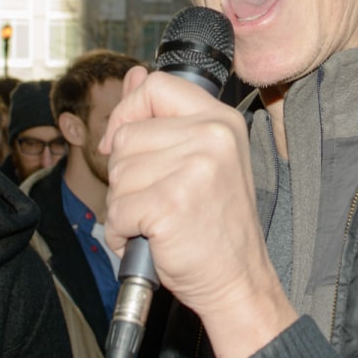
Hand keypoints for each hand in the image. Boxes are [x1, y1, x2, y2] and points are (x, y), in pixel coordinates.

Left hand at [101, 68, 296, 357]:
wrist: (238, 280)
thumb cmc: (215, 225)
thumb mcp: (200, 159)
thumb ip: (165, 118)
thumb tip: (133, 76)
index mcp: (220, 120)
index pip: (156, 86)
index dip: (128, 112)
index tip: (124, 142)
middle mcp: (211, 136)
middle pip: (127, 136)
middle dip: (127, 176)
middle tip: (158, 201)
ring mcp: (193, 168)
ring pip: (118, 174)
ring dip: (124, 206)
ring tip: (158, 221)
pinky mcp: (171, 203)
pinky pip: (118, 209)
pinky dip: (122, 232)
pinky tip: (150, 239)